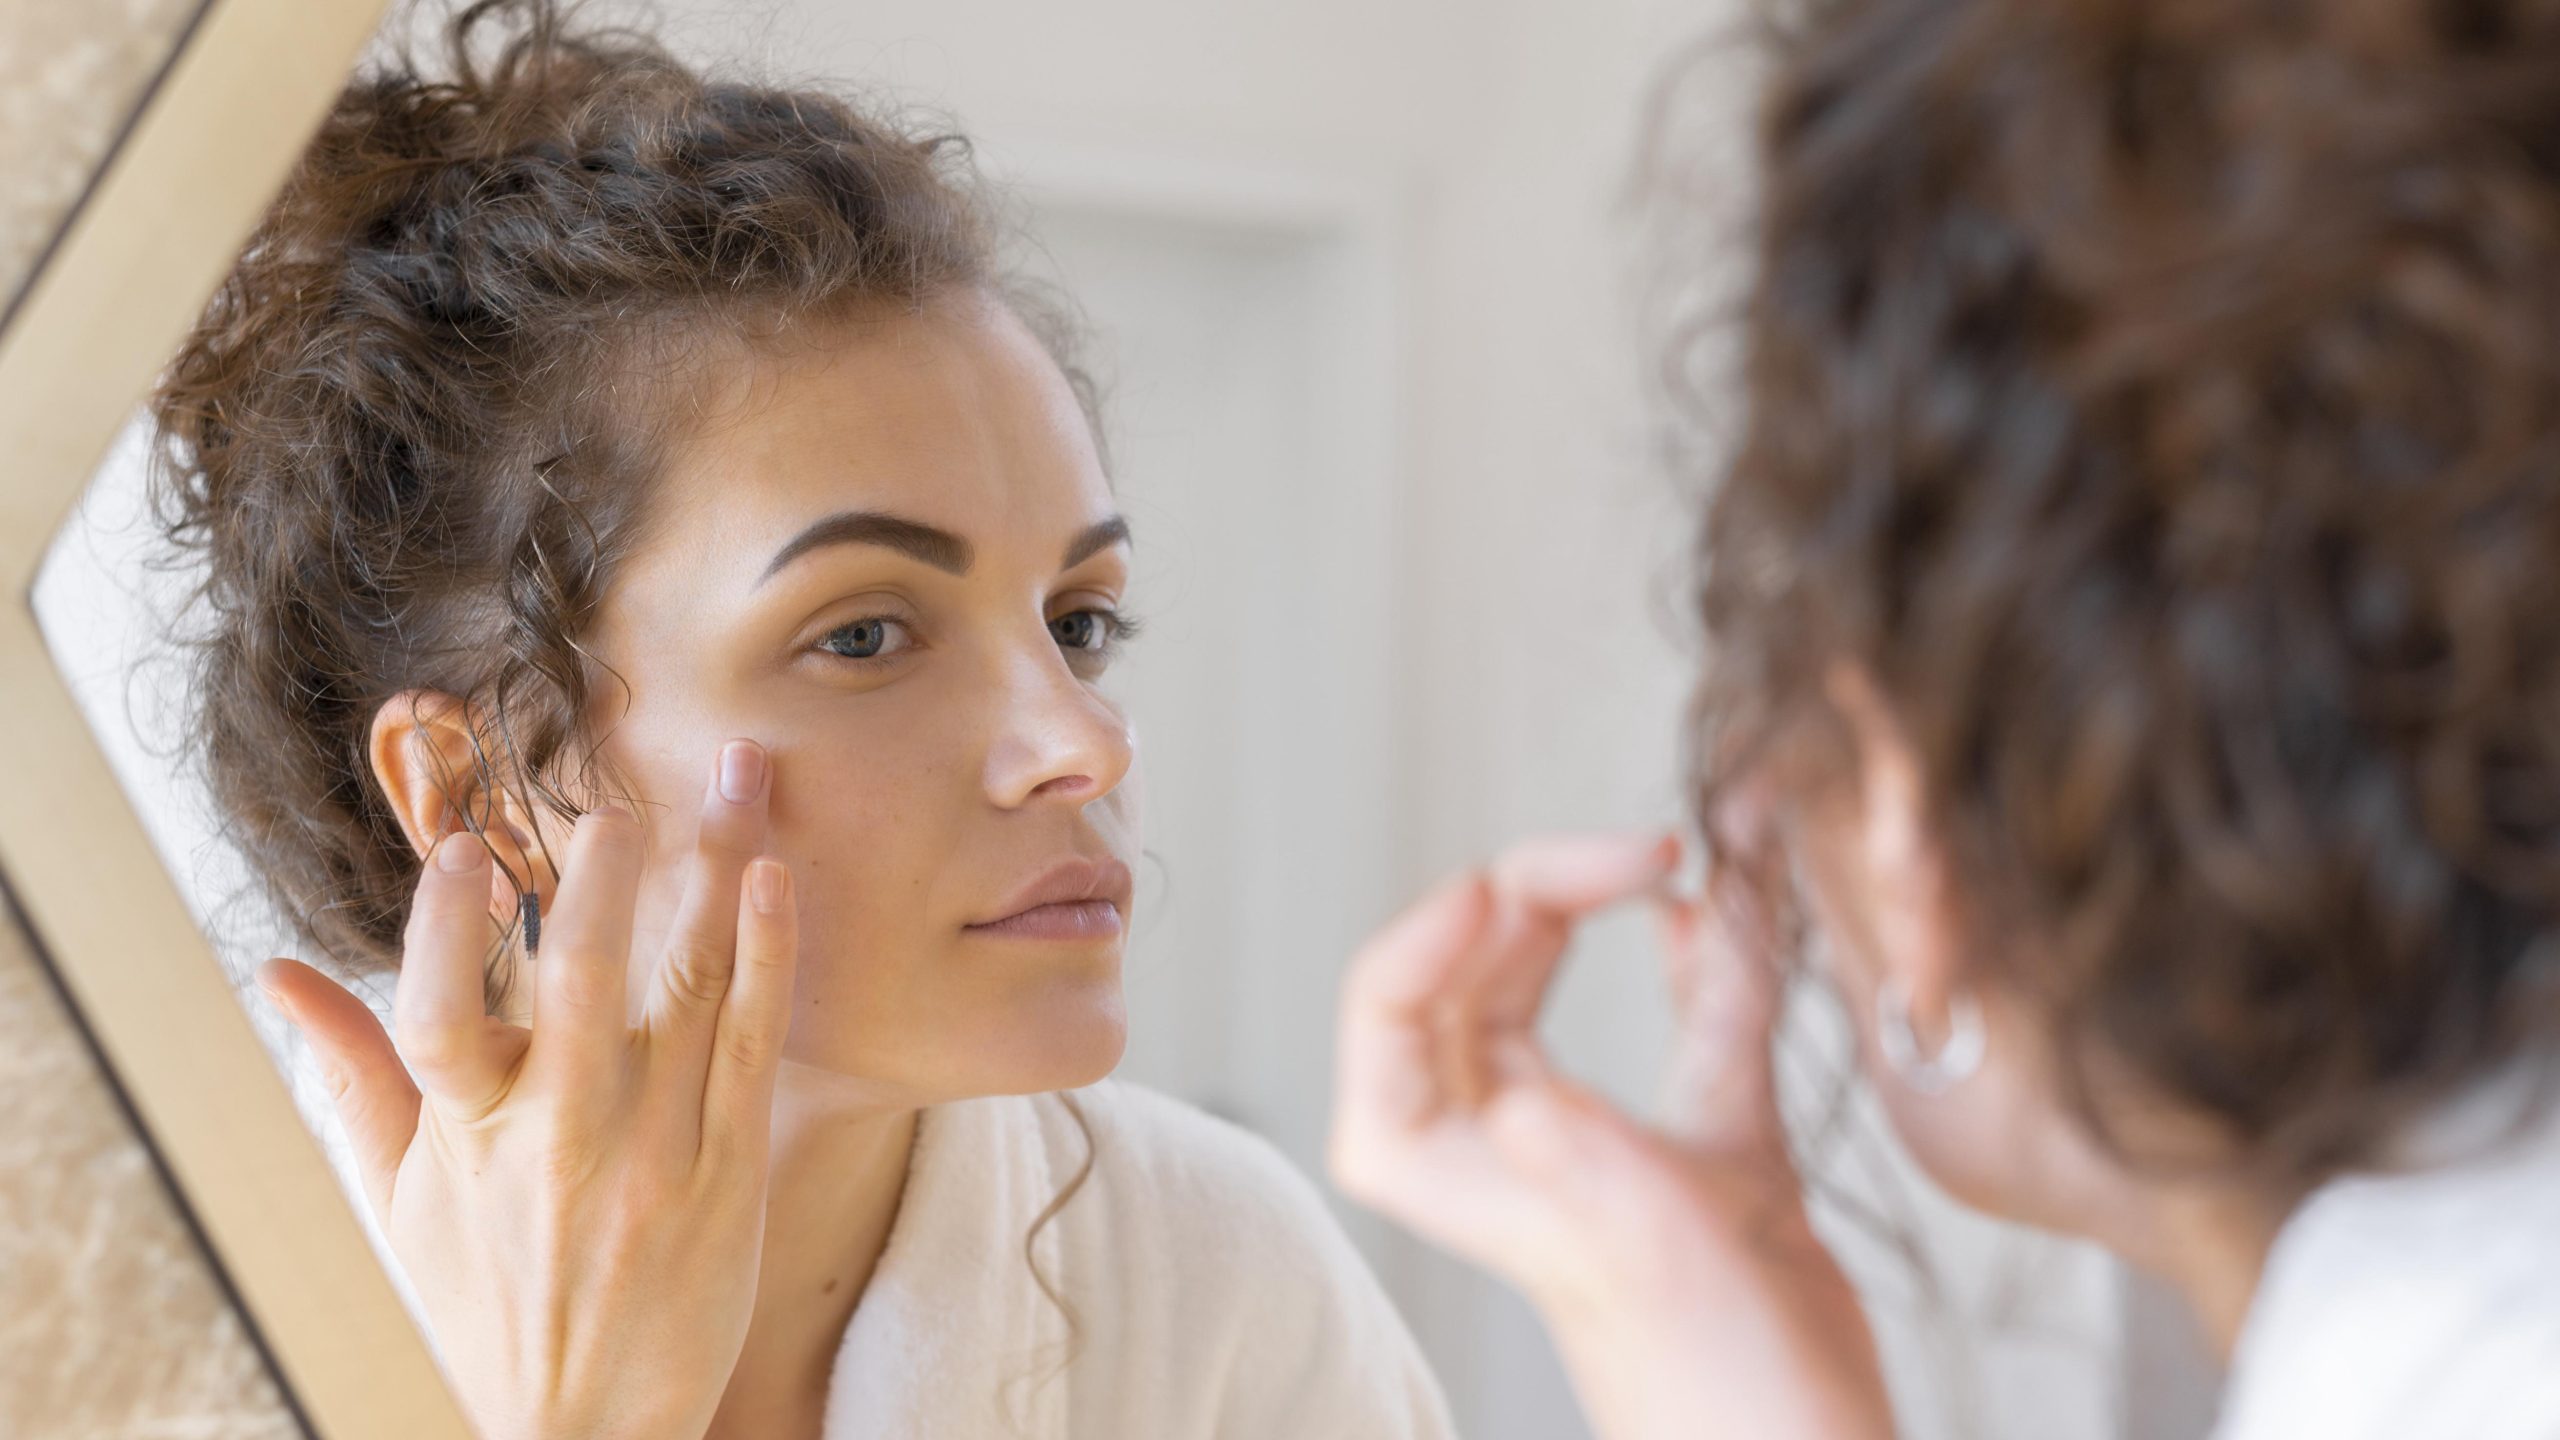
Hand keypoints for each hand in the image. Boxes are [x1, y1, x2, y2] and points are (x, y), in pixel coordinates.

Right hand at [257, 740, 795, 1439]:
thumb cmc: (487, 1300)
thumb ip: (349, 1076)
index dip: (442, 930)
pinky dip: (768, 955)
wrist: (591, 1427)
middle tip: (618, 802)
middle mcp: (561, 1137)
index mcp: (467, 1137)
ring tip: (738, 780)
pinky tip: (776, 881)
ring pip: (688, 988)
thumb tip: (272, 973)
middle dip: (602, 882)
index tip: (461, 848)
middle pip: (579, 984)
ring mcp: (656, 1150)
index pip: (436, 1018)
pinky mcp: (732, 1166)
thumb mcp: (399, 1200)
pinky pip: (755, 1042)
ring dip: (716, 873)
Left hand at [1327, 826, 1893, 1439]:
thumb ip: (1579, 1160)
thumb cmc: (1715, 1382)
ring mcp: (1580, 1133)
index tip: (1517, 882)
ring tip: (1674, 862)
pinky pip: (1670, 1015)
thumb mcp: (1640, 1250)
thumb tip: (1523, 1095)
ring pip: (1556, 979)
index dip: (1442, 919)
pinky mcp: (1676, 1141)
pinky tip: (1717, 917)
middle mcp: (1491, 1136)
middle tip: (1644, 853)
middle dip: (1548, 888)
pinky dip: (1697, 960)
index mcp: (1429, 1157)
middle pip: (1474, 963)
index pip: (1388, 1000)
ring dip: (1608, 907)